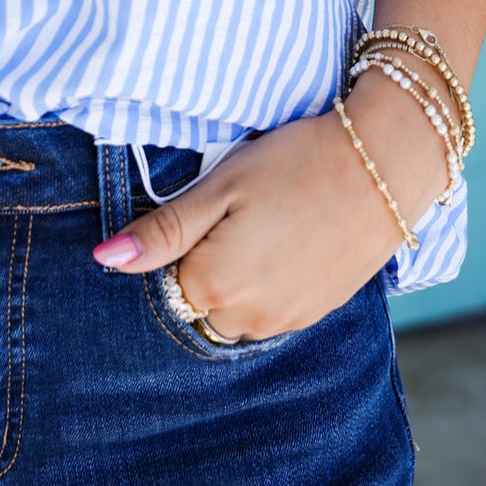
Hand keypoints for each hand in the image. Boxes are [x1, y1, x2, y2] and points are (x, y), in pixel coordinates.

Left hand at [93, 79, 446, 340]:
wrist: (381, 167)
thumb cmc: (293, 164)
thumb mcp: (219, 186)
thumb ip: (162, 231)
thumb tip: (104, 261)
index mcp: (212, 285)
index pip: (165, 281)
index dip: (179, 241)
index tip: (207, 207)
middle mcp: (246, 318)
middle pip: (198, 302)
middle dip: (204, 265)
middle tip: (238, 211)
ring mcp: (285, 321)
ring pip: (234, 312)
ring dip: (236, 279)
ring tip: (266, 222)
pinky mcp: (315, 314)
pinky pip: (270, 312)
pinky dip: (267, 284)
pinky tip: (287, 240)